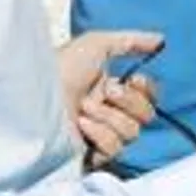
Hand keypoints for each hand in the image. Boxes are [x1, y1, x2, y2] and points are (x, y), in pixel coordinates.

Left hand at [56, 30, 162, 166]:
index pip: (148, 97)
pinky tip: (80, 124)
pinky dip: (99, 133)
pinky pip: (114, 148)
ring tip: (84, 108)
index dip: (147, 90)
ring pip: (132, 132)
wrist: (35, 95)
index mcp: (110, 90)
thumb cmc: (60, 67)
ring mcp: (99, 136)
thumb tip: (161, 40)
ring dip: (109, 116)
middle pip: (146, 116)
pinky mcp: (91, 155)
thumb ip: (131, 41)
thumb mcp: (95, 44)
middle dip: (129, 101)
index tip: (134, 78)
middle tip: (106, 91)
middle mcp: (107, 113)